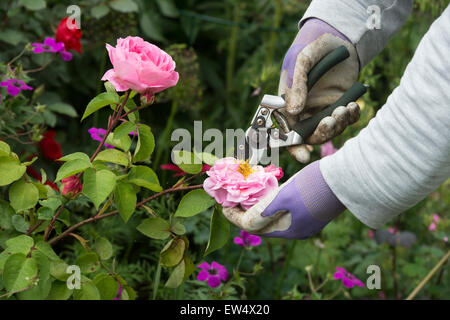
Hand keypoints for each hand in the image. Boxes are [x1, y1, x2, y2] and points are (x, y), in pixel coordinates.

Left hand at [222, 162, 343, 238]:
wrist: (348, 176)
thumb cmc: (315, 185)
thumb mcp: (286, 196)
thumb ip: (265, 211)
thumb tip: (247, 224)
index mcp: (290, 230)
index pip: (255, 227)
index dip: (236, 217)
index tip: (222, 207)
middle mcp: (299, 230)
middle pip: (265, 224)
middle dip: (247, 213)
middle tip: (232, 201)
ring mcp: (307, 221)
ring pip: (276, 217)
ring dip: (260, 208)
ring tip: (246, 197)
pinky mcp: (314, 211)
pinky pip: (287, 212)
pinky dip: (274, 204)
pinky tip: (269, 194)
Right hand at [278, 18, 360, 162]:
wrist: (337, 38)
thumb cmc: (312, 47)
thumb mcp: (301, 60)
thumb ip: (296, 84)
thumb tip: (294, 111)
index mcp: (287, 103)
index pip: (285, 131)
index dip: (292, 146)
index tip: (303, 156)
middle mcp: (303, 111)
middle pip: (309, 136)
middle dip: (322, 134)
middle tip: (331, 121)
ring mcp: (322, 110)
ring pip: (329, 131)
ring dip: (338, 125)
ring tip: (345, 107)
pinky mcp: (339, 106)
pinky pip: (345, 121)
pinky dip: (351, 118)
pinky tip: (353, 105)